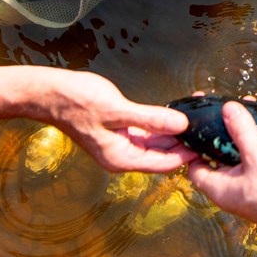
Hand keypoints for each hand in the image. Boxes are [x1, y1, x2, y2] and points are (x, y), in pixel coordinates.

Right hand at [44, 71, 196, 172]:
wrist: (50, 93)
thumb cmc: (78, 102)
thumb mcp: (118, 111)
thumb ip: (151, 119)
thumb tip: (182, 125)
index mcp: (121, 158)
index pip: (163, 163)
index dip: (187, 155)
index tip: (206, 144)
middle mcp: (122, 155)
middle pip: (161, 153)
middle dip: (184, 141)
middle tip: (206, 126)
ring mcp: (120, 143)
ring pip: (155, 141)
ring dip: (174, 130)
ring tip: (196, 116)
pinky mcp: (118, 129)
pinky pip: (146, 130)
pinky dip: (161, 122)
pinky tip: (176, 111)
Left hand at [187, 99, 256, 240]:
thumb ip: (242, 131)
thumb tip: (228, 108)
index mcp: (219, 186)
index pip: (195, 164)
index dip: (195, 142)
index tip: (202, 121)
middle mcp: (231, 187)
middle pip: (222, 152)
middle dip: (230, 126)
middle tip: (236, 105)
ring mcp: (250, 185)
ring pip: (246, 150)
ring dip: (253, 127)